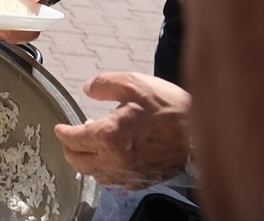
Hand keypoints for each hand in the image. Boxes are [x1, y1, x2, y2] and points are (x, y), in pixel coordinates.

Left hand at [53, 71, 190, 188]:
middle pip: (80, 162)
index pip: (74, 139)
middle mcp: (116, 159)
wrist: (204, 133)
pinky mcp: (144, 180)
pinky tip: (111, 160)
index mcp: (110, 135)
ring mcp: (130, 173)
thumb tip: (87, 90)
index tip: (59, 128)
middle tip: (68, 140)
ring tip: (90, 148)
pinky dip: (107, 172)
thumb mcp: (134, 83)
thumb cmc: (171, 108)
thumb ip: (104, 84)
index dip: (63, 132)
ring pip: (97, 175)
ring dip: (88, 162)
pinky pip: (117, 181)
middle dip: (70, 150)